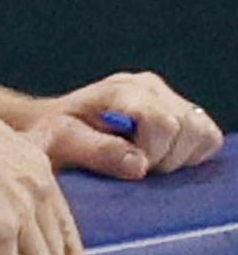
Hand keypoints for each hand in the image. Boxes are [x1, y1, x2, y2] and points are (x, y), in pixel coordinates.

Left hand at [24, 73, 224, 178]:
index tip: (128, 167)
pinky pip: (206, 137)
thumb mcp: (61, 143)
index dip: (152, 154)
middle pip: (189, 129)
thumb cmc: (50, 135)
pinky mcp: (177, 111)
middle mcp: (148, 87)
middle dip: (166, 159)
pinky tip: (160, 157)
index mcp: (122, 90)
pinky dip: (190, 154)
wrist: (47, 125)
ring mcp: (166, 97)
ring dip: (180, 157)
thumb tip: (139, 165)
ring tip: (146, 161)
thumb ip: (98, 152)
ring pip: (203, 133)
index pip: (164, 124)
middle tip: (134, 166)